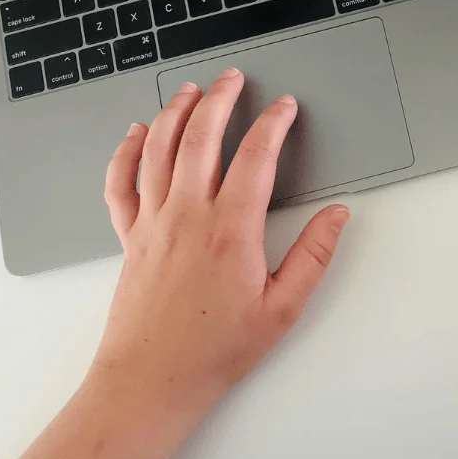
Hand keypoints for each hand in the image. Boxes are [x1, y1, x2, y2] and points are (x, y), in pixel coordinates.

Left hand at [93, 67, 349, 413]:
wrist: (151, 381)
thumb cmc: (215, 351)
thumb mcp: (282, 308)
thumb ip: (313, 256)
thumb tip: (337, 215)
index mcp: (230, 230)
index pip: (255, 156)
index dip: (273, 124)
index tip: (285, 107)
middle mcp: (187, 216)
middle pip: (200, 137)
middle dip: (220, 99)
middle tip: (234, 78)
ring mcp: (152, 222)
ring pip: (158, 149)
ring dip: (175, 112)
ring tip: (191, 90)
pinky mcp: (130, 237)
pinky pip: (120, 182)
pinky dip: (125, 151)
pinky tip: (135, 133)